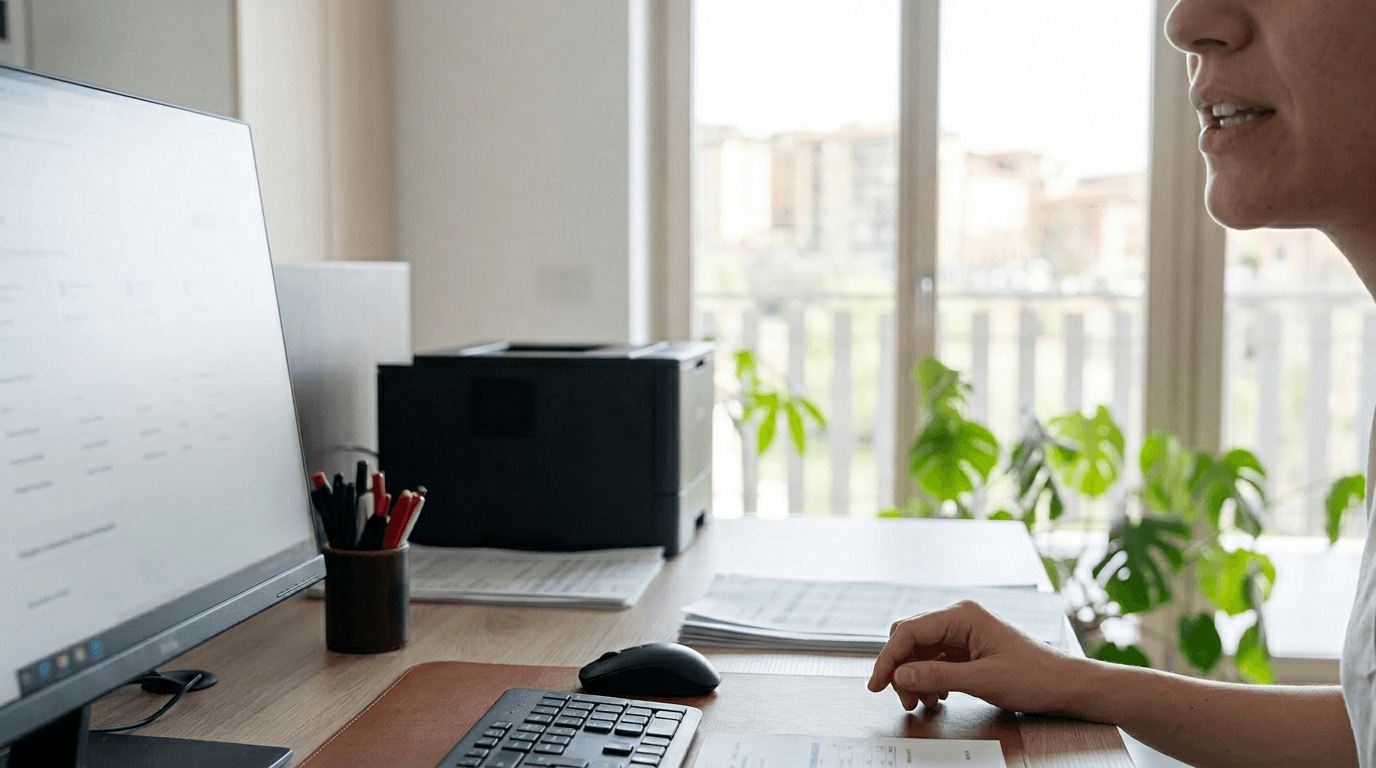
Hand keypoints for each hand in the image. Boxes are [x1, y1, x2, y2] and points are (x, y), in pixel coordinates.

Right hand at [867, 599, 1085, 714]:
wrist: (1065, 685)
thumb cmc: (1035, 676)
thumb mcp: (982, 679)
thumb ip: (936, 675)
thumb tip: (900, 675)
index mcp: (962, 616)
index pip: (909, 631)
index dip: (888, 658)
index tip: (877, 683)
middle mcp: (960, 619)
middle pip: (911, 638)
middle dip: (900, 668)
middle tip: (899, 696)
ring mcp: (964, 633)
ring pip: (921, 651)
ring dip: (915, 676)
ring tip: (920, 702)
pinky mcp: (968, 648)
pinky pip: (936, 659)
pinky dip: (930, 678)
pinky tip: (936, 696)